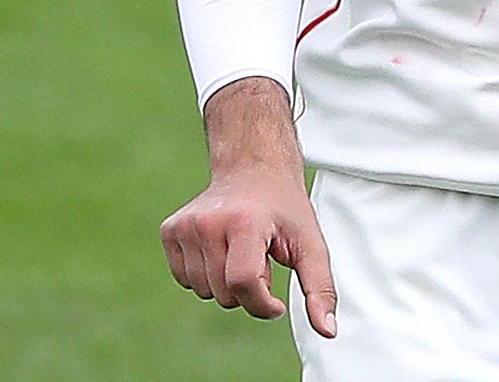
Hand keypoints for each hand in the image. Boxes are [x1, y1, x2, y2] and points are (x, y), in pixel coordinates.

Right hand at [159, 164, 338, 336]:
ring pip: (204, 292)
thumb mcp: (311, 245)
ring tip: (242, 251)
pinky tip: (220, 249)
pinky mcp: (170, 229)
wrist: (253, 167)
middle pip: (226, 295)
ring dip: (227, 284)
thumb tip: (328, 331)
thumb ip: (320, 289)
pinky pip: (185, 280)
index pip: (245, 285)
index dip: (263, 304)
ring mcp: (185, 225)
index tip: (277, 301)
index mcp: (245, 222)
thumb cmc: (285, 209)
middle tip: (261, 257)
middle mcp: (209, 221)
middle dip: (249, 290)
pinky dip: (205, 276)